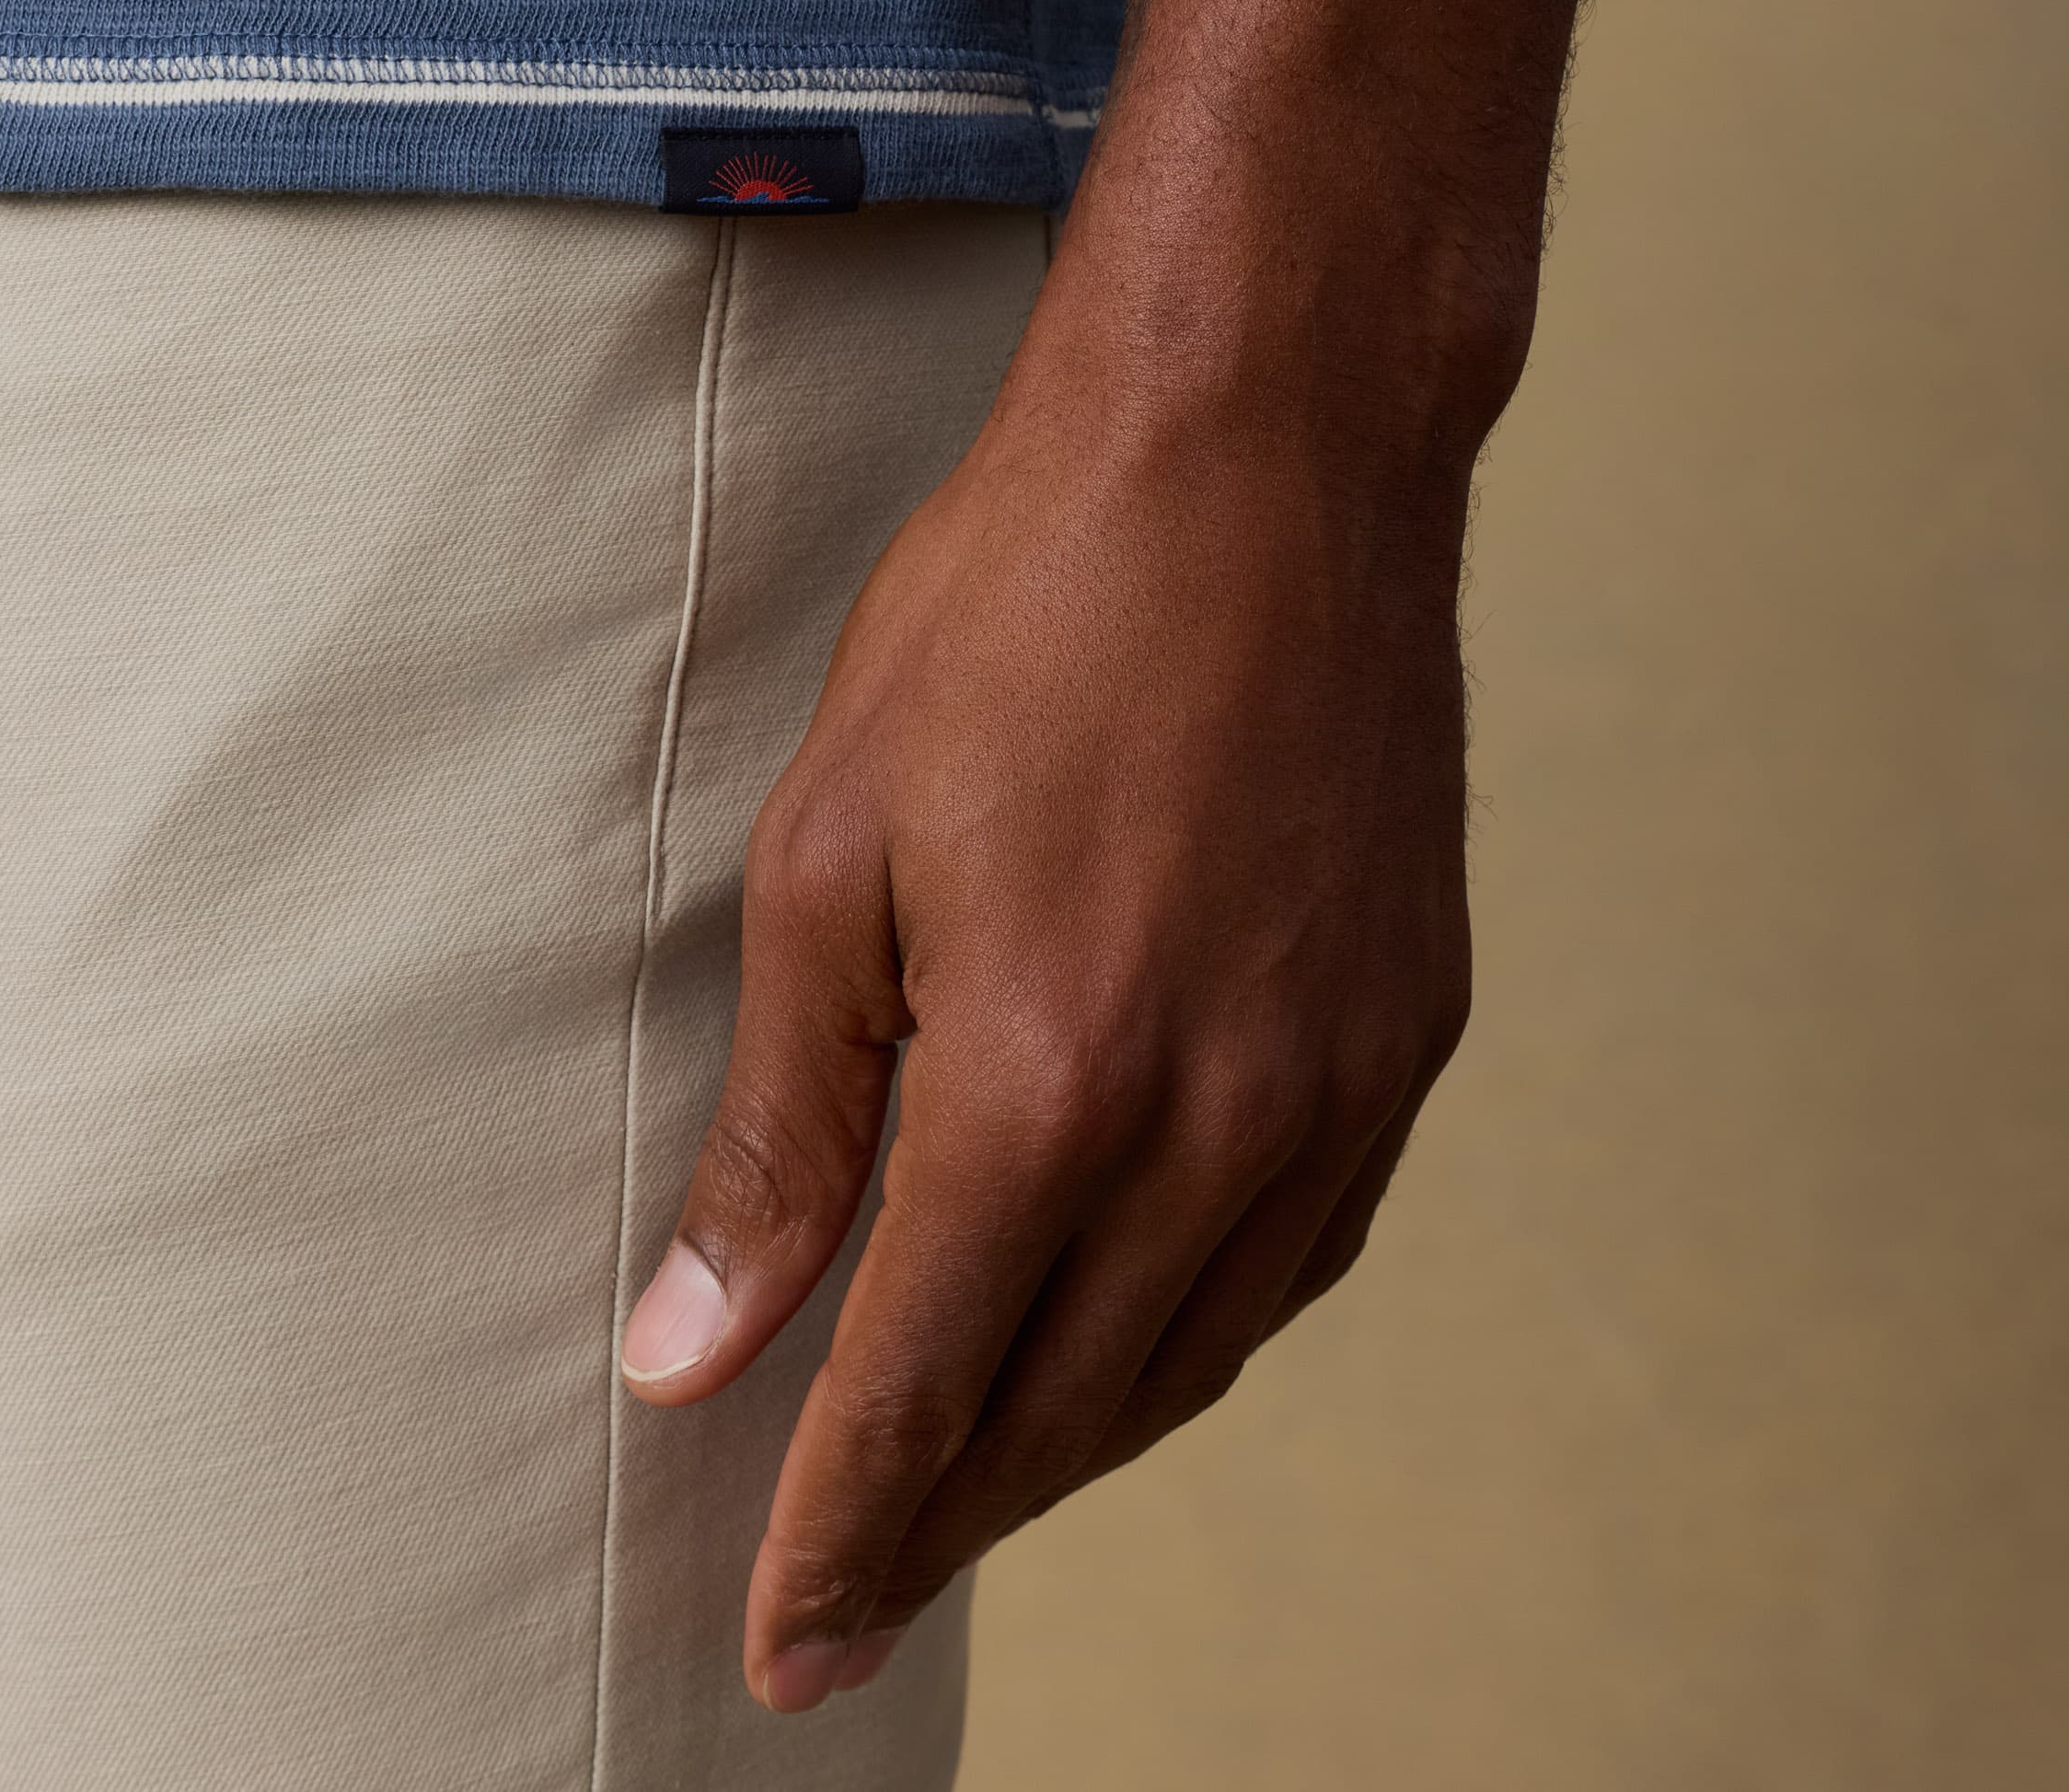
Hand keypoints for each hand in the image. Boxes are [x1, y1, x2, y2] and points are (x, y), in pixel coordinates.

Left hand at [617, 261, 1479, 1710]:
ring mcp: (1342, 1082)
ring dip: (1070, 1445)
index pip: (922, 1393)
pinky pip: (1299, 1256)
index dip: (838, 1538)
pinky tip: (1130, 1331)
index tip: (777, 1649)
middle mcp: (1222, 1121)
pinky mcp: (1412, 1032)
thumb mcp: (832, 854)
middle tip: (846, 1597)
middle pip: (1065, 1411)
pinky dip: (1195, 1331)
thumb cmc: (1019, 614)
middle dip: (939, 1521)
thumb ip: (783, 1133)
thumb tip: (692, 1355)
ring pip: (1193, 1358)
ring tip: (965, 1486)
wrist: (1263, 454)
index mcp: (1051, 1082)